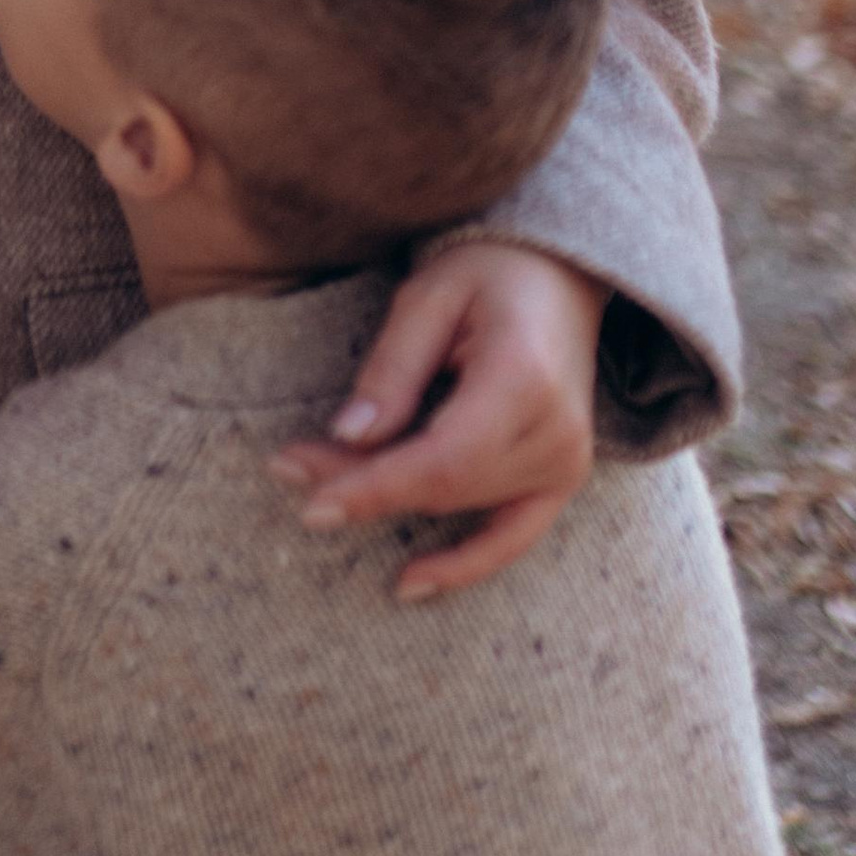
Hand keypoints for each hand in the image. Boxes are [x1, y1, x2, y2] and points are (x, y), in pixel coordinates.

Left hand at [268, 237, 603, 599]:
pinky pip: (512, 538)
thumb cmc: (489, 273)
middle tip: (288, 464)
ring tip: (320, 482)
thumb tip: (349, 437)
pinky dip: (464, 564)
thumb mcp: (429, 297)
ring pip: (459, 507)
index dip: (374, 488)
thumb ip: (392, 369)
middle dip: (361, 483)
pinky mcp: (561, 480)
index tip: (310, 501)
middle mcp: (556, 435)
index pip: (442, 460)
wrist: (559, 276)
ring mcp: (566, 464)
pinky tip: (410, 583)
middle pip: (442, 486)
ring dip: (389, 501)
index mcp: (525, 380)